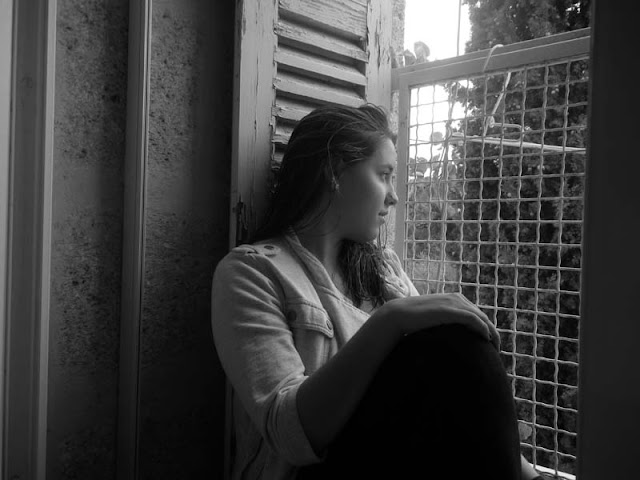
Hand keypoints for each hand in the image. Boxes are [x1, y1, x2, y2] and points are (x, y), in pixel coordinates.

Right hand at [379, 293, 499, 348]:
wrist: (398, 314)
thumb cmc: (413, 321)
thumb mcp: (433, 319)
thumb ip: (444, 323)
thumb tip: (449, 338)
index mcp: (454, 299)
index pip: (477, 314)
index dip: (486, 328)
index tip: (489, 344)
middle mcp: (457, 298)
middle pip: (482, 316)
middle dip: (492, 332)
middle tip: (496, 349)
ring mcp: (454, 303)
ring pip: (481, 318)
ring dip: (491, 332)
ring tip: (495, 348)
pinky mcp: (450, 310)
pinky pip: (473, 319)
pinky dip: (482, 329)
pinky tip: (486, 339)